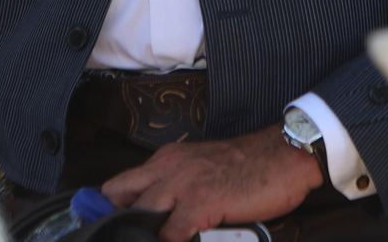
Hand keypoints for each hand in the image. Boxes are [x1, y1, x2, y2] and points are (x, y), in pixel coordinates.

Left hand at [100, 125, 322, 241]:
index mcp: (168, 159)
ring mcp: (184, 184)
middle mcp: (169, 167)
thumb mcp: (202, 168)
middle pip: (119, 195)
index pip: (121, 183)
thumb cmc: (248, 166)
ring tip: (145, 240)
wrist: (283, 154)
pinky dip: (171, 241)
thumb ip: (179, 187)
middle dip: (115, 220)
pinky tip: (181, 241)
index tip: (104, 226)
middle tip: (121, 238)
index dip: (109, 208)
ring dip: (143, 232)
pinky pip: (172, 232)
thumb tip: (162, 218)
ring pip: (141, 213)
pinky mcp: (202, 203)